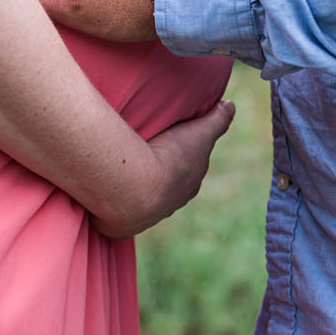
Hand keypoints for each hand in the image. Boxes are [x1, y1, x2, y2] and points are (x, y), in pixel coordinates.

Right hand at [93, 100, 235, 237]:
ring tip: (119, 172)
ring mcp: (145, 219)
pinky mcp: (121, 228)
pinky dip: (113, 208)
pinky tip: (104, 196)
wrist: (138, 188)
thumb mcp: (200, 132)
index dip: (181, 158)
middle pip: (165, 188)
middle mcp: (170, 205)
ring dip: (132, 188)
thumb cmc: (171, 158)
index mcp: (188, 186)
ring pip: (140, 200)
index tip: (170, 145)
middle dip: (156, 175)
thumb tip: (230, 106)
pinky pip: (118, 218)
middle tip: (140, 156)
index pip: (188, 172)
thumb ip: (217, 120)